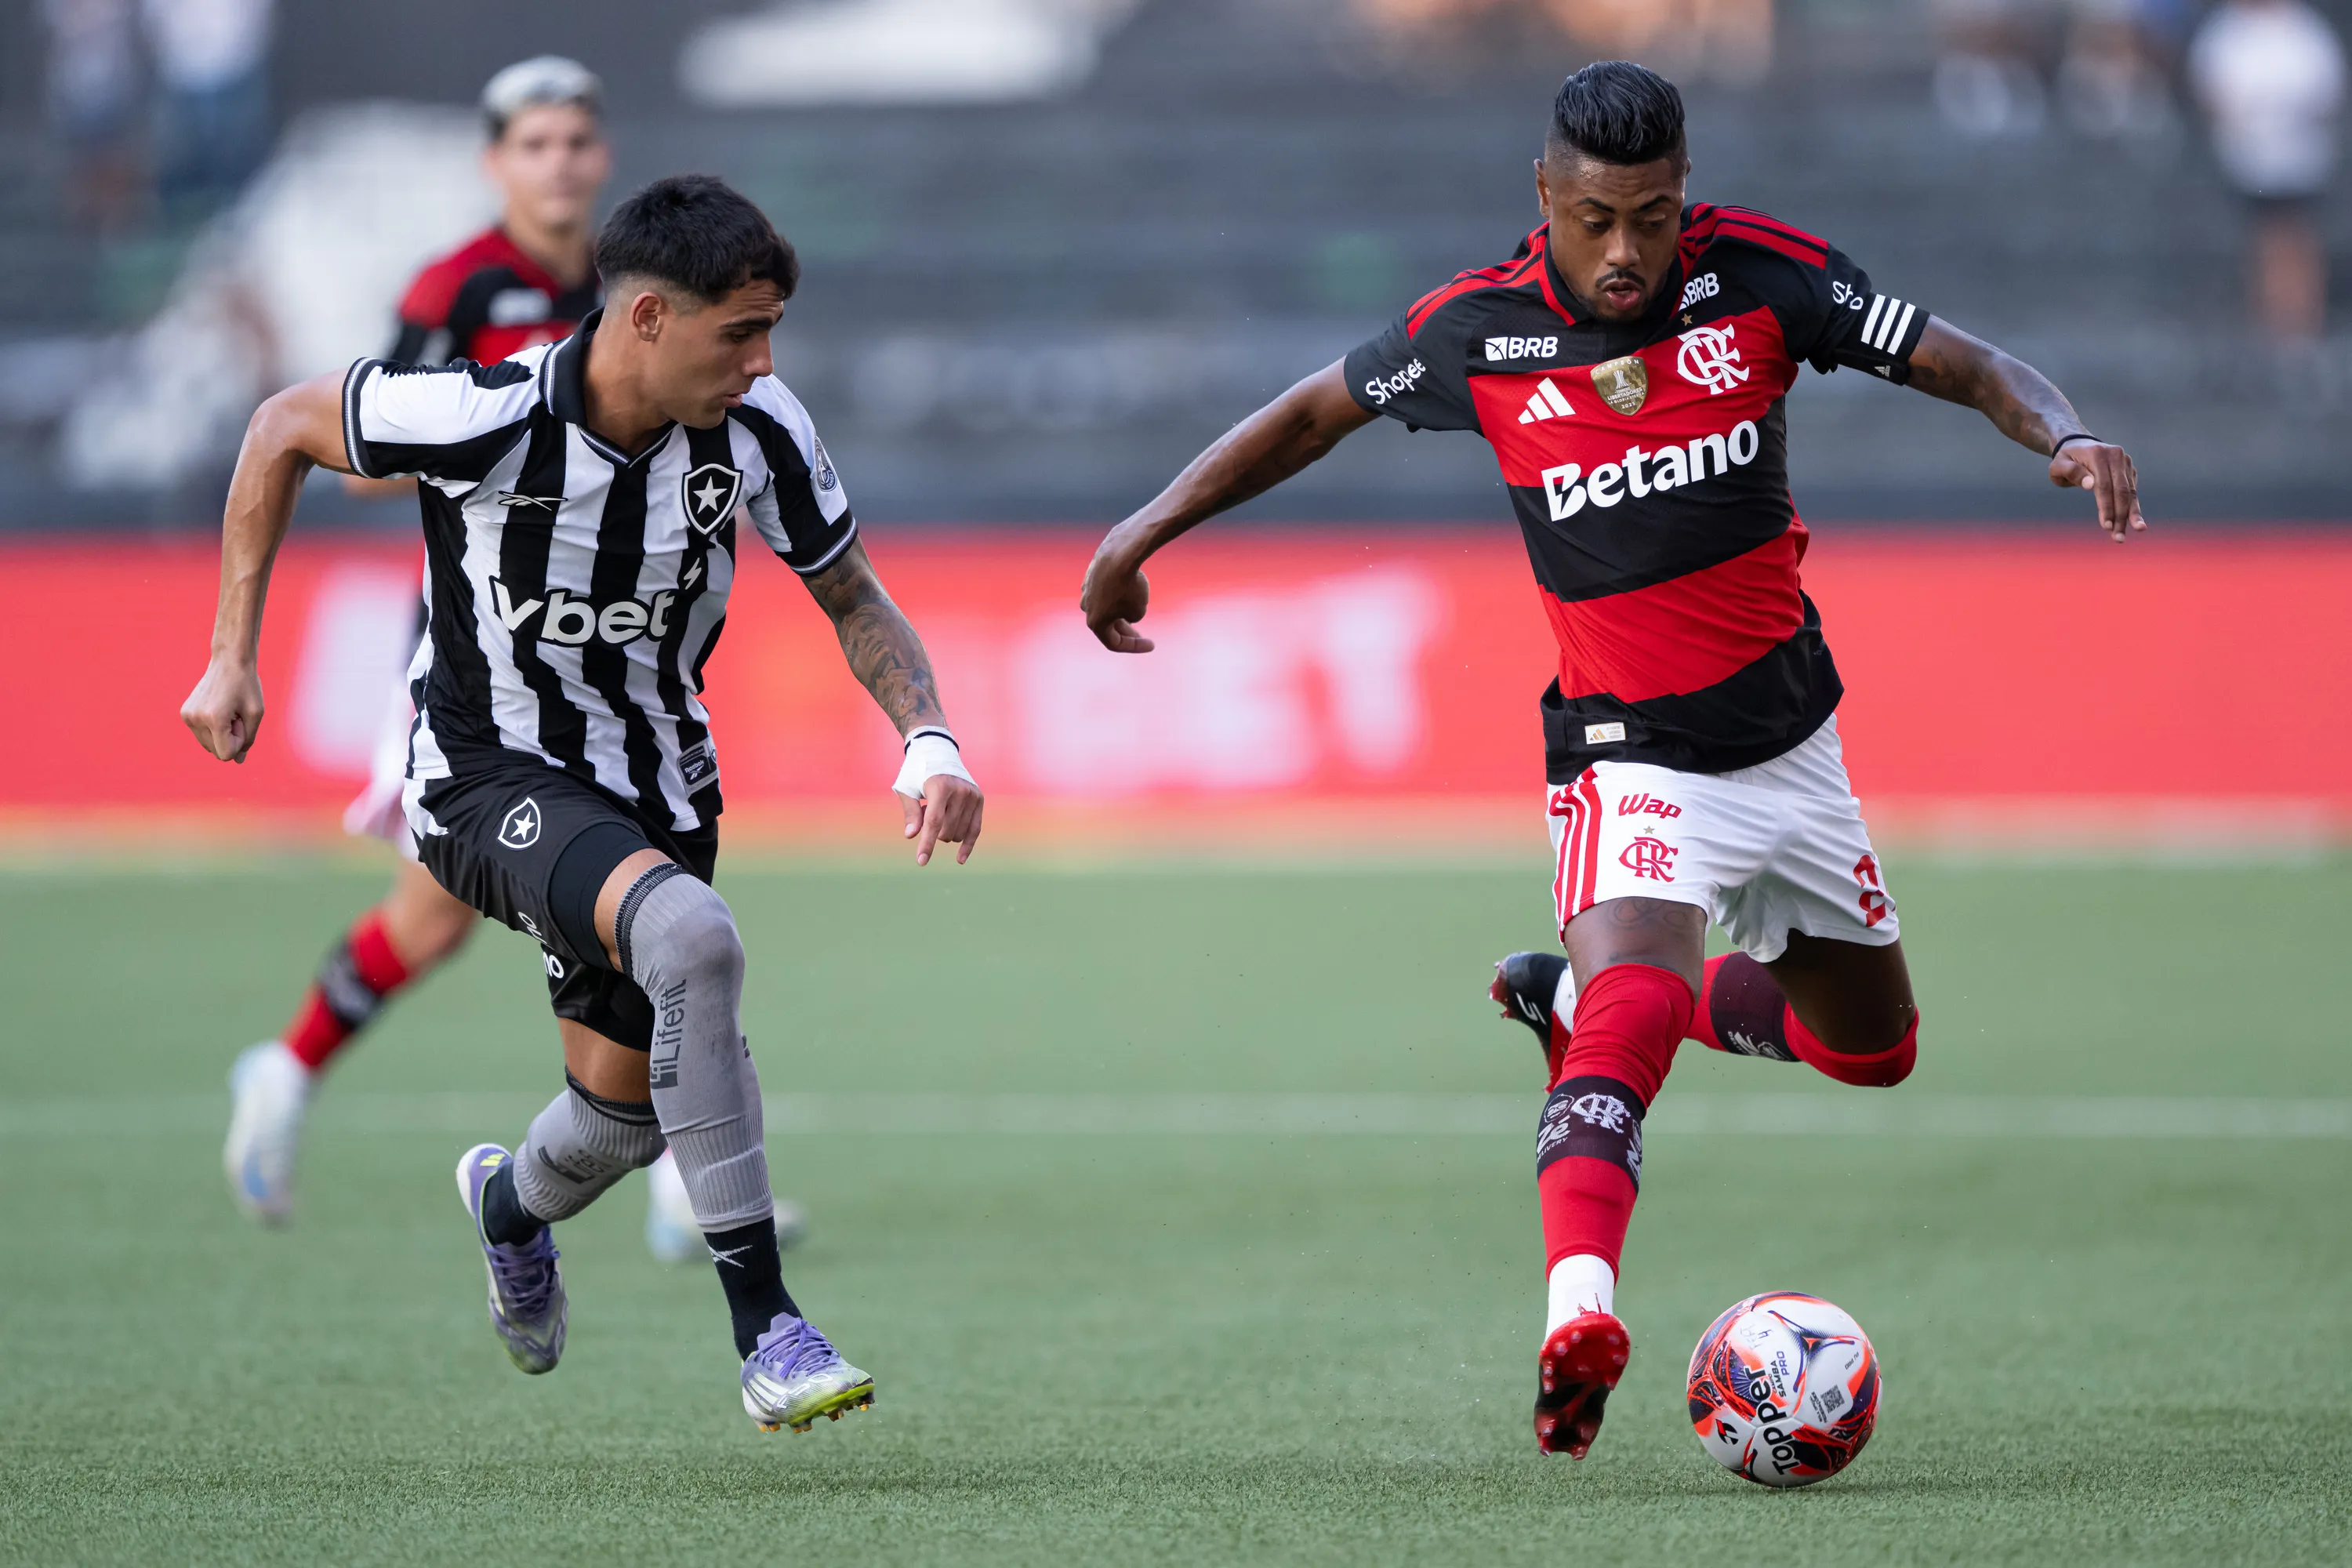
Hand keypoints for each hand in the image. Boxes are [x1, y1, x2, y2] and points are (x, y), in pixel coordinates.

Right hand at [182, 656, 264, 762]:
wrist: (229, 661)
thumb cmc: (247, 686)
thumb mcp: (255, 714)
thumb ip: (248, 740)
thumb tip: (238, 761)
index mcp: (214, 719)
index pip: (225, 755)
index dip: (239, 743)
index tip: (241, 722)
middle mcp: (196, 719)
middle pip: (216, 751)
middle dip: (230, 738)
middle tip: (235, 714)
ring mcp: (187, 716)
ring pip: (208, 745)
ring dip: (222, 734)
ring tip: (227, 710)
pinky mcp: (185, 713)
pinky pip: (202, 735)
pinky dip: (213, 728)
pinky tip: (219, 709)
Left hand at [897, 773, 983, 865]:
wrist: (938, 751)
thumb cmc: (917, 771)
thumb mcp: (907, 788)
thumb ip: (911, 812)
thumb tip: (911, 835)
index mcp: (940, 786)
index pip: (933, 822)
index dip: (926, 843)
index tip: (921, 861)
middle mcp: (960, 791)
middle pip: (945, 831)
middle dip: (932, 832)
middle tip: (926, 812)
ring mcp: (972, 795)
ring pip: (958, 833)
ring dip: (944, 832)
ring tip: (939, 811)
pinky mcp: (979, 799)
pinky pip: (975, 830)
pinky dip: (967, 846)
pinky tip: (960, 859)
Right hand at [1079, 534, 1153, 652]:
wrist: (1119, 554)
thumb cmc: (1130, 586)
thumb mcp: (1139, 610)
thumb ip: (1132, 617)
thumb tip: (1125, 611)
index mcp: (1095, 623)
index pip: (1114, 643)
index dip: (1134, 647)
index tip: (1152, 645)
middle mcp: (1086, 608)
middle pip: (1108, 627)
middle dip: (1127, 632)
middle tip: (1143, 636)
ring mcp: (1086, 590)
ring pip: (1106, 607)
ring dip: (1121, 611)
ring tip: (1138, 605)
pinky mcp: (1091, 574)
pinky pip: (1106, 590)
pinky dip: (1118, 593)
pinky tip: (1131, 585)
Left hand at [2050, 440, 2143, 542]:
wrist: (2079, 445)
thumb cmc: (2065, 460)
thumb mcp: (2058, 465)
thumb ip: (2071, 472)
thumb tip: (2090, 485)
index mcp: (2098, 454)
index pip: (2104, 485)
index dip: (2106, 507)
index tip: (2106, 526)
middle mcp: (2116, 456)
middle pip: (2121, 490)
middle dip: (2121, 516)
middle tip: (2119, 537)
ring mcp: (2125, 462)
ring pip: (2130, 492)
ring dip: (2132, 514)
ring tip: (2138, 530)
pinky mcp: (2130, 470)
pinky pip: (2132, 491)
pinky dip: (2133, 507)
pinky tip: (2135, 522)